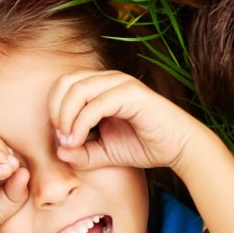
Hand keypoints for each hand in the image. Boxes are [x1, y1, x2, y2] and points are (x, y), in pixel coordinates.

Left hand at [49, 70, 205, 172]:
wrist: (179, 148)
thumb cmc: (143, 145)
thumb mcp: (104, 153)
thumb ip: (81, 153)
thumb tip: (59, 151)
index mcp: (100, 86)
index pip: (64, 85)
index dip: (53, 108)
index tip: (60, 137)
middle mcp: (109, 79)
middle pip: (66, 82)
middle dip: (55, 110)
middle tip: (61, 137)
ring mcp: (120, 83)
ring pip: (78, 89)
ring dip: (66, 116)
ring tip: (69, 140)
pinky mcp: (131, 94)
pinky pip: (96, 103)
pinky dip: (81, 122)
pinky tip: (79, 140)